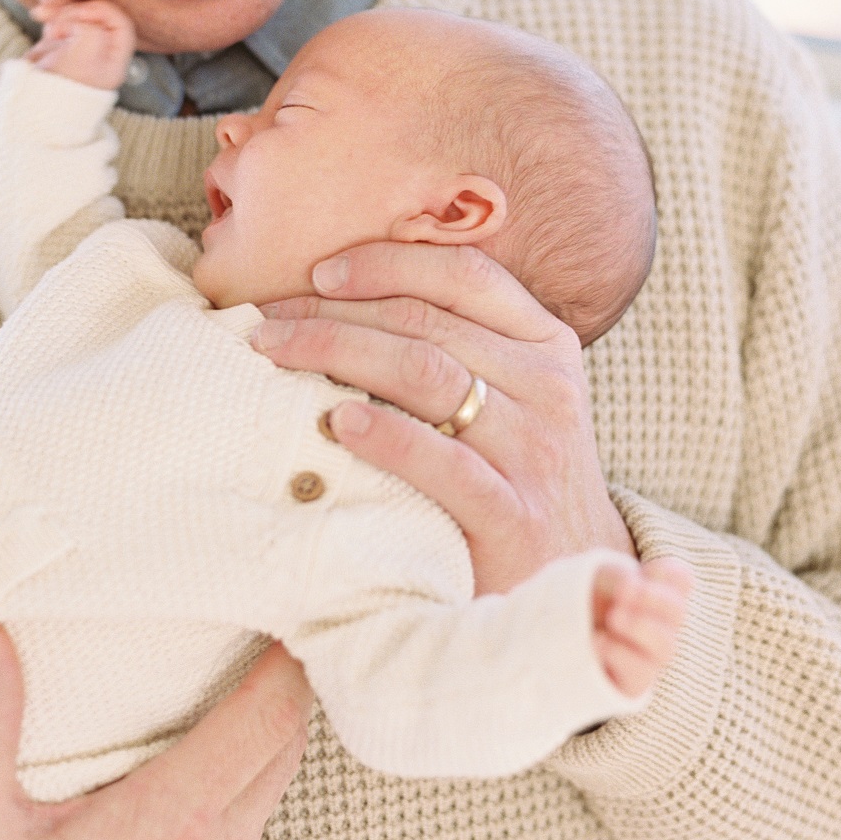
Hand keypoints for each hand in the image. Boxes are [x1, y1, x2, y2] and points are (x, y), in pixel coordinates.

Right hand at [0, 626, 310, 839]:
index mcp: (167, 826)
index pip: (266, 721)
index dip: (289, 656)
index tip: (290, 601)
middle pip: (286, 750)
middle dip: (288, 681)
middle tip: (275, 620)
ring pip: (269, 794)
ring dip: (264, 736)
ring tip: (236, 681)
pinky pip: (244, 835)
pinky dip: (240, 786)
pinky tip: (195, 772)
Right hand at [25, 0, 136, 89]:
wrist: (29, 106)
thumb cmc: (59, 88)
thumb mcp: (81, 60)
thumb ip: (90, 32)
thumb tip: (79, 19)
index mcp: (114, 58)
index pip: (117, 20)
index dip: (96, 9)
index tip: (73, 13)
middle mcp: (100, 51)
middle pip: (96, 13)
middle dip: (73, 5)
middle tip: (51, 7)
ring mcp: (80, 47)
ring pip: (77, 13)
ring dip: (59, 6)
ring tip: (40, 11)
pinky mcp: (60, 45)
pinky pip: (61, 20)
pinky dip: (51, 12)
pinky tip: (40, 12)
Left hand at [250, 241, 633, 593]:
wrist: (573, 577)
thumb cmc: (514, 474)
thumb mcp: (507, 397)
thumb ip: (455, 346)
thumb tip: (341, 294)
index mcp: (544, 346)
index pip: (465, 274)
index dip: (387, 262)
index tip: (319, 271)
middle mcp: (547, 388)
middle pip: (425, 322)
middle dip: (334, 313)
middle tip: (267, 323)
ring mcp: (534, 452)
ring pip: (426, 374)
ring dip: (338, 353)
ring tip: (276, 356)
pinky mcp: (513, 516)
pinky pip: (443, 463)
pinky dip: (385, 437)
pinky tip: (334, 424)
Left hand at [591, 557, 693, 696]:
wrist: (548, 645)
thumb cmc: (578, 605)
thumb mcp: (592, 581)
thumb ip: (616, 577)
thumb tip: (630, 584)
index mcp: (653, 595)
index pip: (681, 580)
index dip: (670, 573)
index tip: (643, 571)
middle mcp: (659, 626)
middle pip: (676, 611)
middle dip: (653, 597)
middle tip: (623, 590)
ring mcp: (649, 656)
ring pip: (665, 646)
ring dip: (640, 626)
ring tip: (613, 616)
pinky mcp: (632, 682)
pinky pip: (639, 673)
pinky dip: (618, 653)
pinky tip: (597, 640)